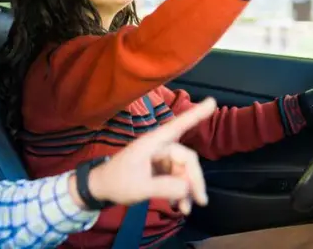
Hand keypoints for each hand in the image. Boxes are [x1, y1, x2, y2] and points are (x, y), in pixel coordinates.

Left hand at [85, 98, 215, 214]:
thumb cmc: (116, 182)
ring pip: (184, 171)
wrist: (100, 189)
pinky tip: (178, 206)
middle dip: (194, 180)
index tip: (212, 102)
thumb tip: (187, 188)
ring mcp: (160, 158)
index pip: (177, 126)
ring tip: (185, 210)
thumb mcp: (139, 188)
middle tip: (200, 201)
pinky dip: (180, 192)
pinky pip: (177, 178)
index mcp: (152, 143)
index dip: (195, 114)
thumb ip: (164, 188)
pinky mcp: (160, 169)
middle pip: (187, 158)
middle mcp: (159, 147)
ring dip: (187, 190)